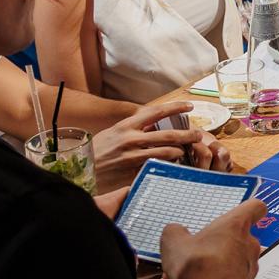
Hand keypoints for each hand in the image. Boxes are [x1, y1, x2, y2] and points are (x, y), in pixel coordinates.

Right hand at [91, 99, 230, 190]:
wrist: (80, 169)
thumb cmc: (98, 150)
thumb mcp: (114, 133)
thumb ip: (134, 128)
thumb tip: (155, 124)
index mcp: (127, 126)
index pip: (156, 112)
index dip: (175, 108)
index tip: (189, 106)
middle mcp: (131, 139)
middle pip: (167, 135)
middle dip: (187, 134)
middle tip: (199, 134)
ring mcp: (132, 157)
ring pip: (166, 152)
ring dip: (180, 152)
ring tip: (186, 152)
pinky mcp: (132, 172)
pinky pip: (156, 168)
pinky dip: (167, 167)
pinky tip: (173, 167)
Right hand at [159, 198, 266, 278]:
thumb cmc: (198, 268)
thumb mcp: (173, 241)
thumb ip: (175, 231)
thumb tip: (175, 232)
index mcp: (236, 225)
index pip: (256, 207)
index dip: (249, 208)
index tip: (242, 210)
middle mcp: (249, 245)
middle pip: (236, 237)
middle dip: (215, 244)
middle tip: (196, 251)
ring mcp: (249, 268)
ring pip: (230, 261)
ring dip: (211, 265)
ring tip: (186, 274)